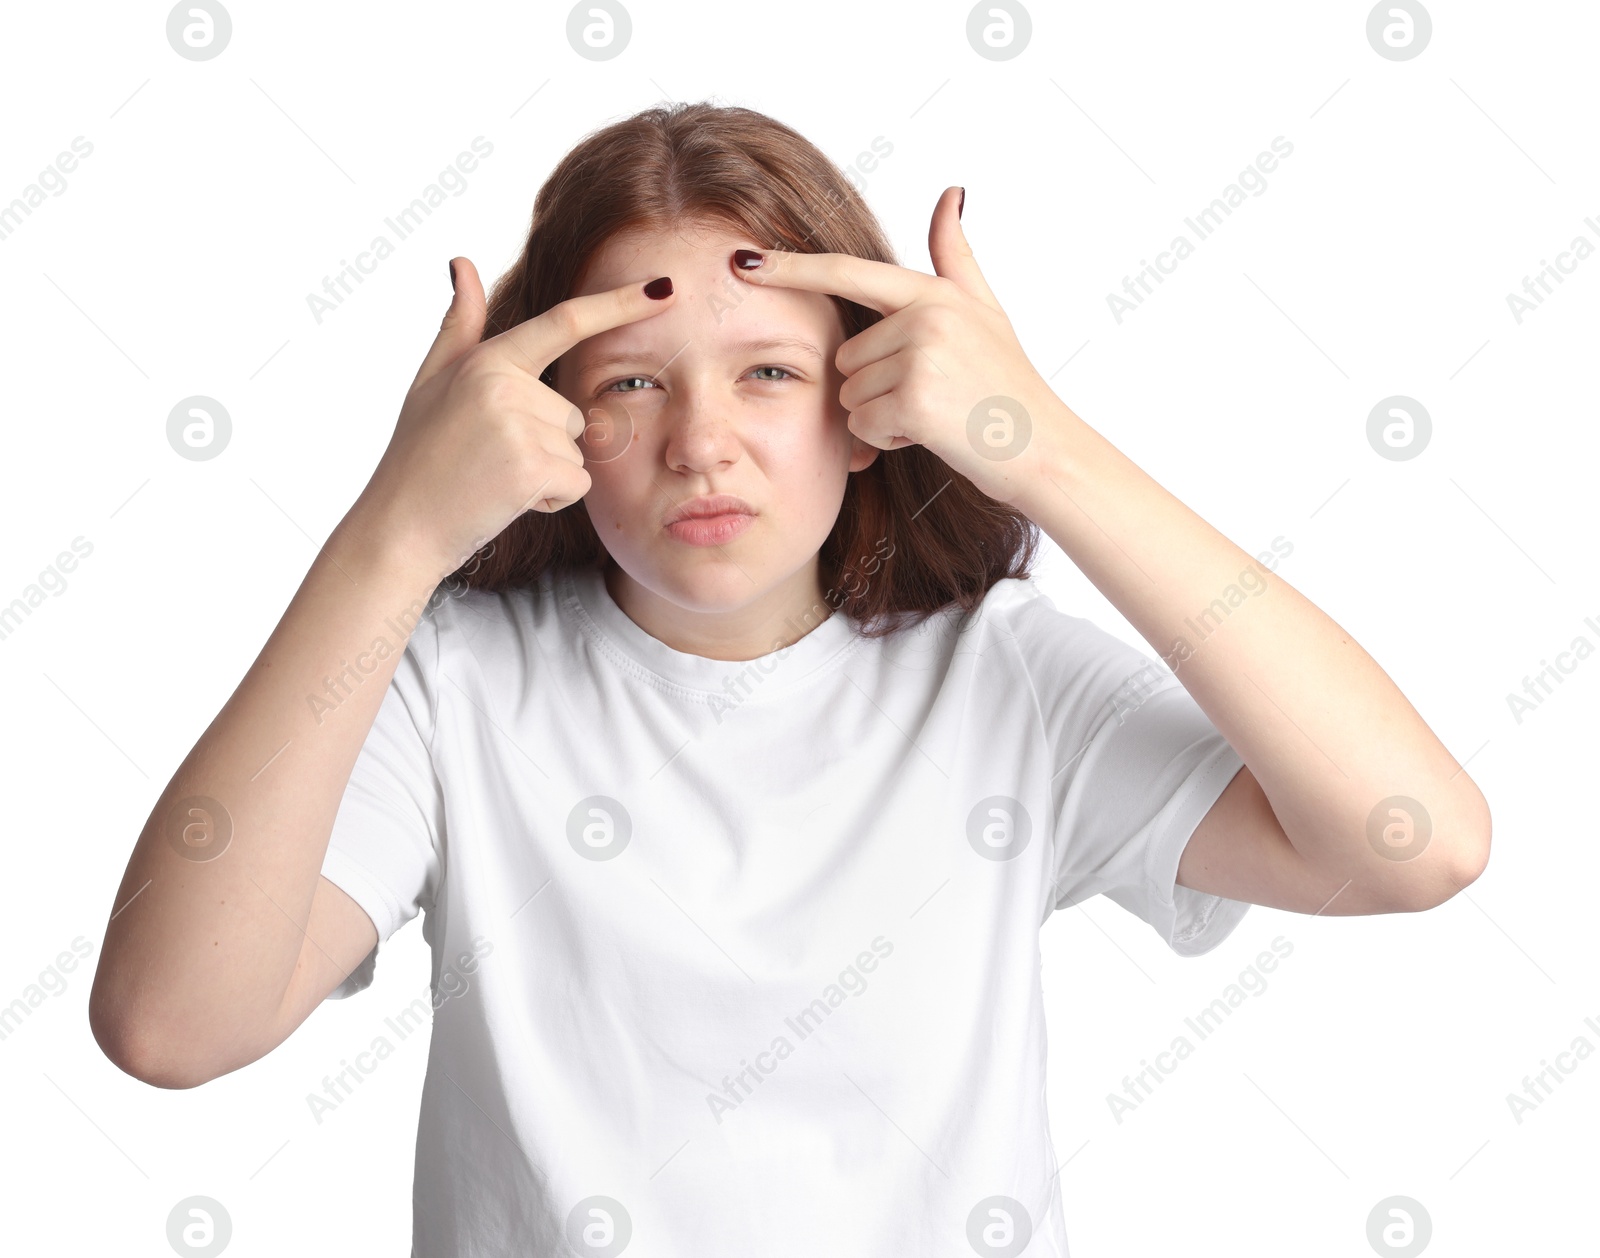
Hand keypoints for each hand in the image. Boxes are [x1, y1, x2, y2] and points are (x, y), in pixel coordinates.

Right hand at [353, 258, 676, 583]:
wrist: (399, 527)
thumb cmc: (418, 455)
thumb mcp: (433, 380)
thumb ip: (460, 323)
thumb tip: (463, 262)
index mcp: (488, 359)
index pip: (567, 322)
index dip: (620, 304)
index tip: (664, 289)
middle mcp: (506, 384)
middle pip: (570, 411)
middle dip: (543, 441)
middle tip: (488, 459)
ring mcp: (520, 426)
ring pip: (575, 448)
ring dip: (546, 471)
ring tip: (492, 478)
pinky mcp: (533, 468)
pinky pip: (577, 481)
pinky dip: (551, 497)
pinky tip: (507, 499)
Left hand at [730, 186, 1065, 506]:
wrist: (1043, 447)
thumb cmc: (1009, 385)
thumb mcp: (986, 310)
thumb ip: (956, 256)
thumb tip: (951, 193)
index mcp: (933, 293)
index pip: (848, 272)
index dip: (792, 269)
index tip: (744, 261)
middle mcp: (925, 315)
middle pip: (847, 355)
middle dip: (877, 386)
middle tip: (932, 397)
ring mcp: (920, 354)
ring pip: (851, 392)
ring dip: (882, 414)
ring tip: (935, 414)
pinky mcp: (914, 397)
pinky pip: (863, 423)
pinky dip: (888, 438)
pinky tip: (932, 434)